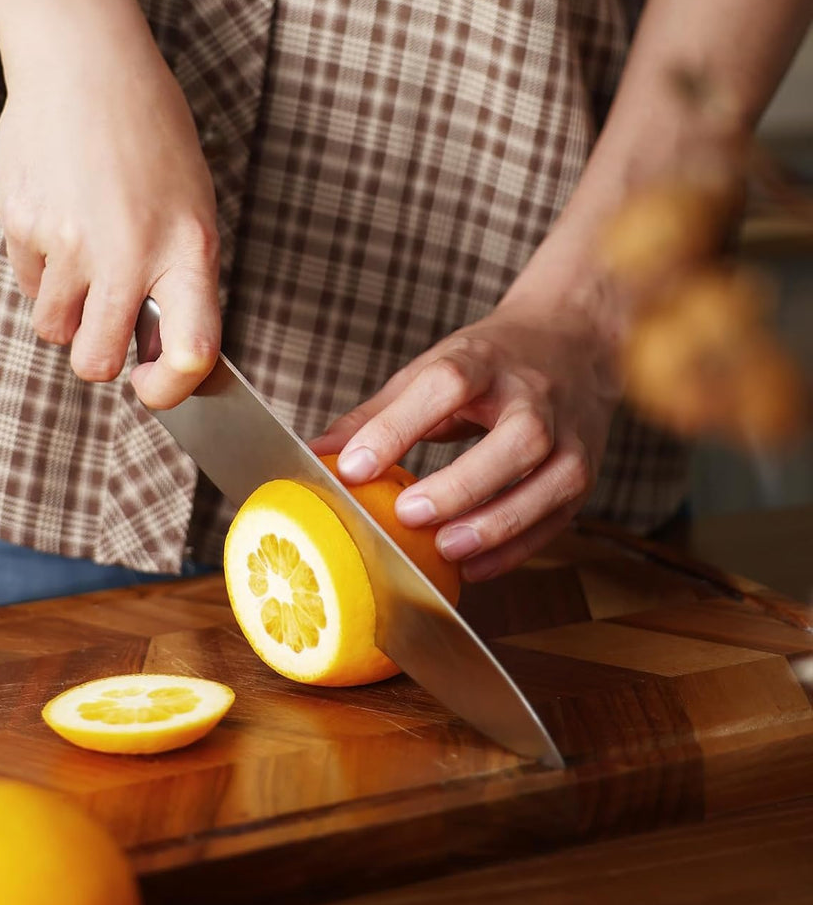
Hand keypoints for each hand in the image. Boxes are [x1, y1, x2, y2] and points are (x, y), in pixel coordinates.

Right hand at [0, 0, 219, 407]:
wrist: (84, 58)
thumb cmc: (149, 131)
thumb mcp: (191, 202)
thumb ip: (180, 276)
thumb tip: (160, 347)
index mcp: (187, 247)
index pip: (192, 351)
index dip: (172, 388)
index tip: (156, 385)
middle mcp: (128, 251)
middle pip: (95, 362)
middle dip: (98, 359)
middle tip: (105, 332)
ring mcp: (67, 240)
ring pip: (53, 329)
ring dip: (66, 312)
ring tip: (84, 257)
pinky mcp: (20, 222)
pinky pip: (27, 283)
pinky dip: (41, 270)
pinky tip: (60, 221)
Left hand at [310, 304, 620, 581]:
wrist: (573, 338)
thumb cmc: (489, 362)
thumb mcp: (432, 369)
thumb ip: (377, 414)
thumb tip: (317, 455)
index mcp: (484, 359)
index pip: (446, 384)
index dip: (398, 427)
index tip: (354, 468)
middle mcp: (536, 394)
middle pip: (517, 439)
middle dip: (464, 482)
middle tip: (409, 515)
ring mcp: (571, 433)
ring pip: (552, 480)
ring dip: (499, 522)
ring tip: (446, 550)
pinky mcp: (588, 469)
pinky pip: (561, 515)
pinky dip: (519, 547)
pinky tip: (475, 566)